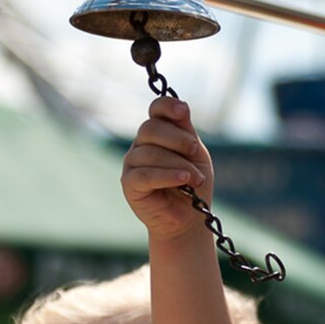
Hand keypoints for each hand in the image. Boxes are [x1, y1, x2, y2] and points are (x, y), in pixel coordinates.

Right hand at [122, 96, 213, 242]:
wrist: (189, 217)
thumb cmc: (193, 184)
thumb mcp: (196, 155)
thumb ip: (187, 133)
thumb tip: (182, 106)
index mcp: (158, 133)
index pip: (156, 109)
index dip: (167, 105)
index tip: (183, 111)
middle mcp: (141, 145)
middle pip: (150, 128)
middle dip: (177, 138)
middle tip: (194, 151)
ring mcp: (132, 164)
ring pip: (150, 153)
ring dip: (178, 165)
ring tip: (194, 179)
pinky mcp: (129, 184)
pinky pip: (144, 175)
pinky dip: (166, 176)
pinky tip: (183, 182)